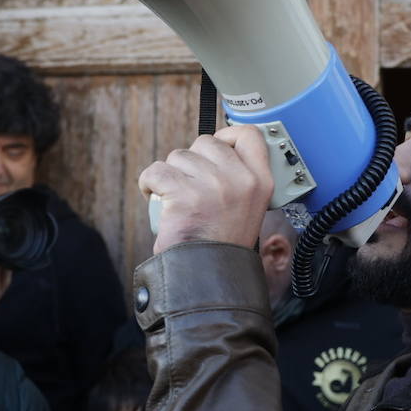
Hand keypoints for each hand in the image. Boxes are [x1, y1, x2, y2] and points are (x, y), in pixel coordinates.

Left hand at [138, 124, 272, 253]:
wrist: (208, 276)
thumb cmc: (222, 244)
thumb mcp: (249, 207)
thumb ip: (239, 178)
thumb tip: (218, 149)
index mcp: (261, 181)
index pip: (249, 134)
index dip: (228, 135)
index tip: (216, 149)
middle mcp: (240, 179)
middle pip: (205, 142)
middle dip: (192, 160)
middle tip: (190, 186)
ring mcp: (213, 184)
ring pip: (178, 156)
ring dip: (170, 174)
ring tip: (175, 198)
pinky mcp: (184, 193)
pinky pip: (155, 172)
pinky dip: (149, 184)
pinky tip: (156, 197)